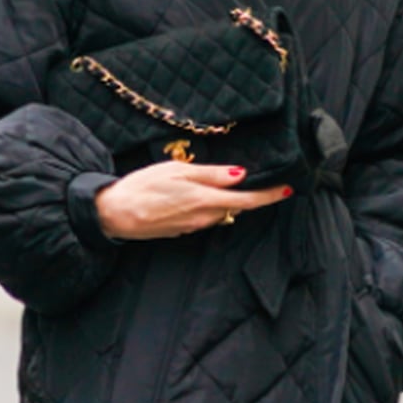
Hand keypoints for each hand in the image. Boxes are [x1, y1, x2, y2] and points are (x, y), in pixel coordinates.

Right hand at [95, 162, 291, 240]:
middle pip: (235, 206)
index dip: (269, 195)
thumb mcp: (176, 171)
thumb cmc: (142, 187)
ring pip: (219, 212)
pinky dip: (205, 206)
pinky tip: (190, 195)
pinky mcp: (183, 231)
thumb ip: (210, 174)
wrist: (115, 214)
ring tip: (211, 182)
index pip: (247, 200)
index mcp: (205, 200)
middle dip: (245, 195)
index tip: (288, 189)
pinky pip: (203, 217)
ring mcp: (193, 227)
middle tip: (253, 178)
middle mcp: (204, 218)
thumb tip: (239, 175)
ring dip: (222, 199)